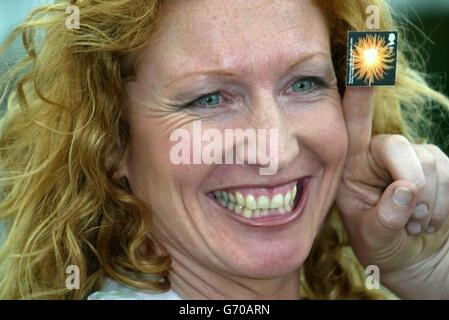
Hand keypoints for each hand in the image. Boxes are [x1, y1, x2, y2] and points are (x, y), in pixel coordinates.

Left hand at [336, 88, 448, 298]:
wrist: (416, 261)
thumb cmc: (383, 247)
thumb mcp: (373, 237)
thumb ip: (384, 215)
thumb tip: (407, 190)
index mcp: (352, 165)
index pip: (353, 125)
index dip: (359, 95)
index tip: (362, 66)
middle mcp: (379, 155)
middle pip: (398, 146)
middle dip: (410, 185)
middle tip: (409, 221)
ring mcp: (412, 158)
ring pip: (429, 162)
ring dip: (427, 203)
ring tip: (415, 224)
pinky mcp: (440, 166)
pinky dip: (442, 205)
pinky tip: (430, 220)